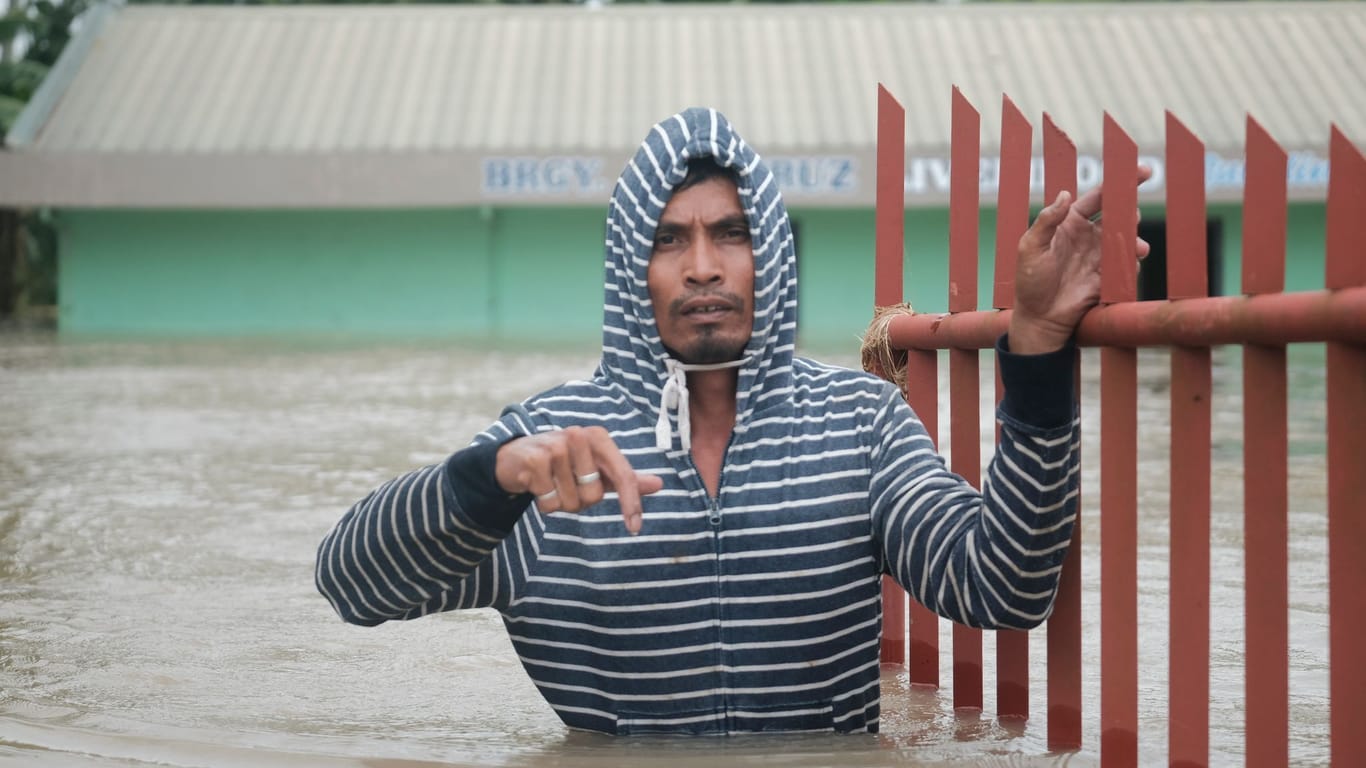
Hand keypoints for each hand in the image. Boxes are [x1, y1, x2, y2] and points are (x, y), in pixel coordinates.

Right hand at [495, 426, 663, 534]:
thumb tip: (659, 484)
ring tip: (551, 483)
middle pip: (594, 496)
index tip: (635, 528)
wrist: (515, 457)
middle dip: (580, 501)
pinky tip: (536, 484)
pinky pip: (550, 503)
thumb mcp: (596, 468)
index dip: (630, 504)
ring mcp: (555, 447)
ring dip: (560, 502)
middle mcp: (578, 436)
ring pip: (571, 502)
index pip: (623, 476)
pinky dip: (544, 503)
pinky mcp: (535, 460)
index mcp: (598, 437)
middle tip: (566, 485)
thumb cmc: (563, 464)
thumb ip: (625, 478)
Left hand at [1009, 165, 1153, 353]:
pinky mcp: (1108, 276)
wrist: (1039, 317)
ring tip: (1136, 247)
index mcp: (1071, 222)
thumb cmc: (1030, 280)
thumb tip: (1065, 194)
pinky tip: (1129, 265)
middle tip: (1131, 216)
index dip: (1119, 182)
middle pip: (1118, 214)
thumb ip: (1047, 220)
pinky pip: (1127, 264)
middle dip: (1130, 211)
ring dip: (1134, 239)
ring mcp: (1100, 255)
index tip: (1143, 171)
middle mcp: (1089, 235)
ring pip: (1126, 239)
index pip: (1099, 196)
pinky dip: (1132, 262)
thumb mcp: (1030, 247)